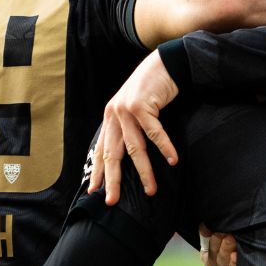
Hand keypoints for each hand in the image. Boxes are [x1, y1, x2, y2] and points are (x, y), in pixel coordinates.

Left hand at [91, 50, 179, 205]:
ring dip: (144, 171)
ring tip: (151, 190)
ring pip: (134, 149)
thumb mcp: (133, 110)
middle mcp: (114, 115)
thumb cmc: (151, 90)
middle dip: (112, 180)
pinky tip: (172, 161)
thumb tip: (127, 155)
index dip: (98, 172)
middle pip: (112, 154)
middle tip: (112, 201)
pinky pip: (155, 133)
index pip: (101, 151)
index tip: (93, 191)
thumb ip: (127, 129)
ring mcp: (126, 110)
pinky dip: (165, 148)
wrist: (163, 64)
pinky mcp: (142, 106)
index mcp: (110, 118)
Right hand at [200, 225, 238, 265]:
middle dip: (217, 241)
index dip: (206, 236)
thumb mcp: (216, 265)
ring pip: (222, 264)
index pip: (206, 248)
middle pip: (214, 255)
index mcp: (211, 265)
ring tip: (229, 238)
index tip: (206, 224)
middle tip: (222, 229)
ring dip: (225, 250)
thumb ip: (213, 247)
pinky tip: (235, 256)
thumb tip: (206, 226)